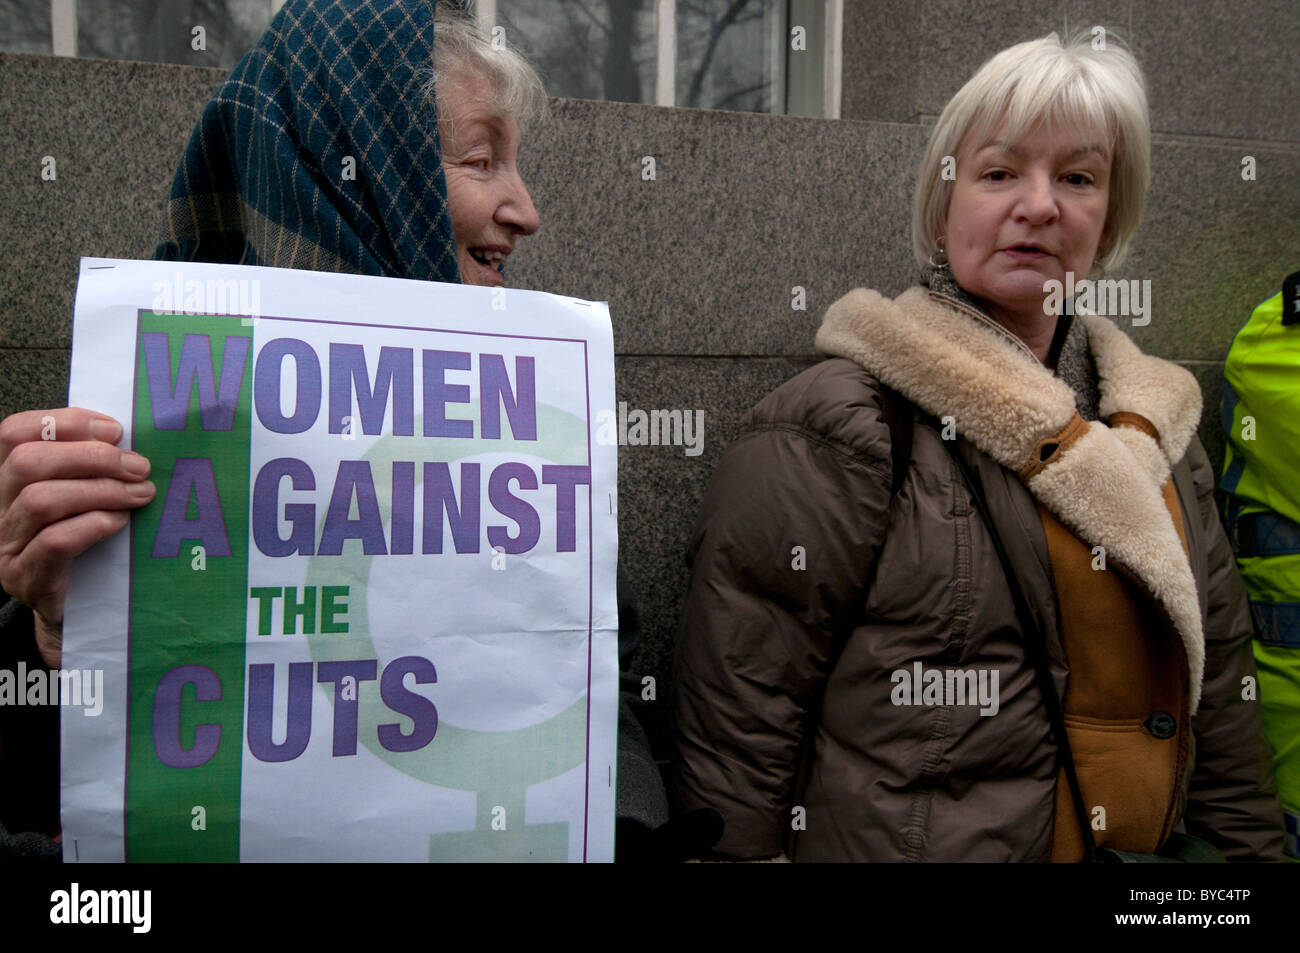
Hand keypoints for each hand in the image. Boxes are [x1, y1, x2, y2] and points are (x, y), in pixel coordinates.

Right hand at [0, 408, 154, 667]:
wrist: (81, 611)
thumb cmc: (92, 543)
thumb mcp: (90, 495)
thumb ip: (94, 466)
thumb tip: (131, 438)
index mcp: (11, 479)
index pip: (15, 432)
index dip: (65, 422)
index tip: (115, 429)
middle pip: (27, 462)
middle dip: (91, 457)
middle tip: (139, 466)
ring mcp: (6, 546)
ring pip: (40, 500)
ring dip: (100, 491)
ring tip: (141, 494)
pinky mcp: (25, 578)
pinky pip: (54, 542)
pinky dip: (93, 524)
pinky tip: (120, 522)